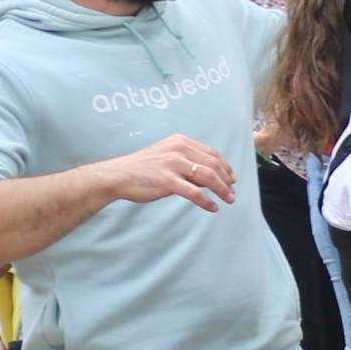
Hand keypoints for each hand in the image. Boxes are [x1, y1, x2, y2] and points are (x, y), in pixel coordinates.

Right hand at [102, 133, 235, 211]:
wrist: (117, 175)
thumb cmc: (142, 169)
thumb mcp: (167, 157)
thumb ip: (187, 163)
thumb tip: (210, 177)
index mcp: (180, 142)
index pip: (212, 153)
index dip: (226, 166)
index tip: (232, 178)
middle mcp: (178, 150)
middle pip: (213, 165)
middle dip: (227, 180)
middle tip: (233, 192)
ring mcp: (173, 164)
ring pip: (208, 177)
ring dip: (222, 190)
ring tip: (229, 200)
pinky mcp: (167, 180)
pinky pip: (194, 192)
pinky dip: (207, 201)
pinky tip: (213, 207)